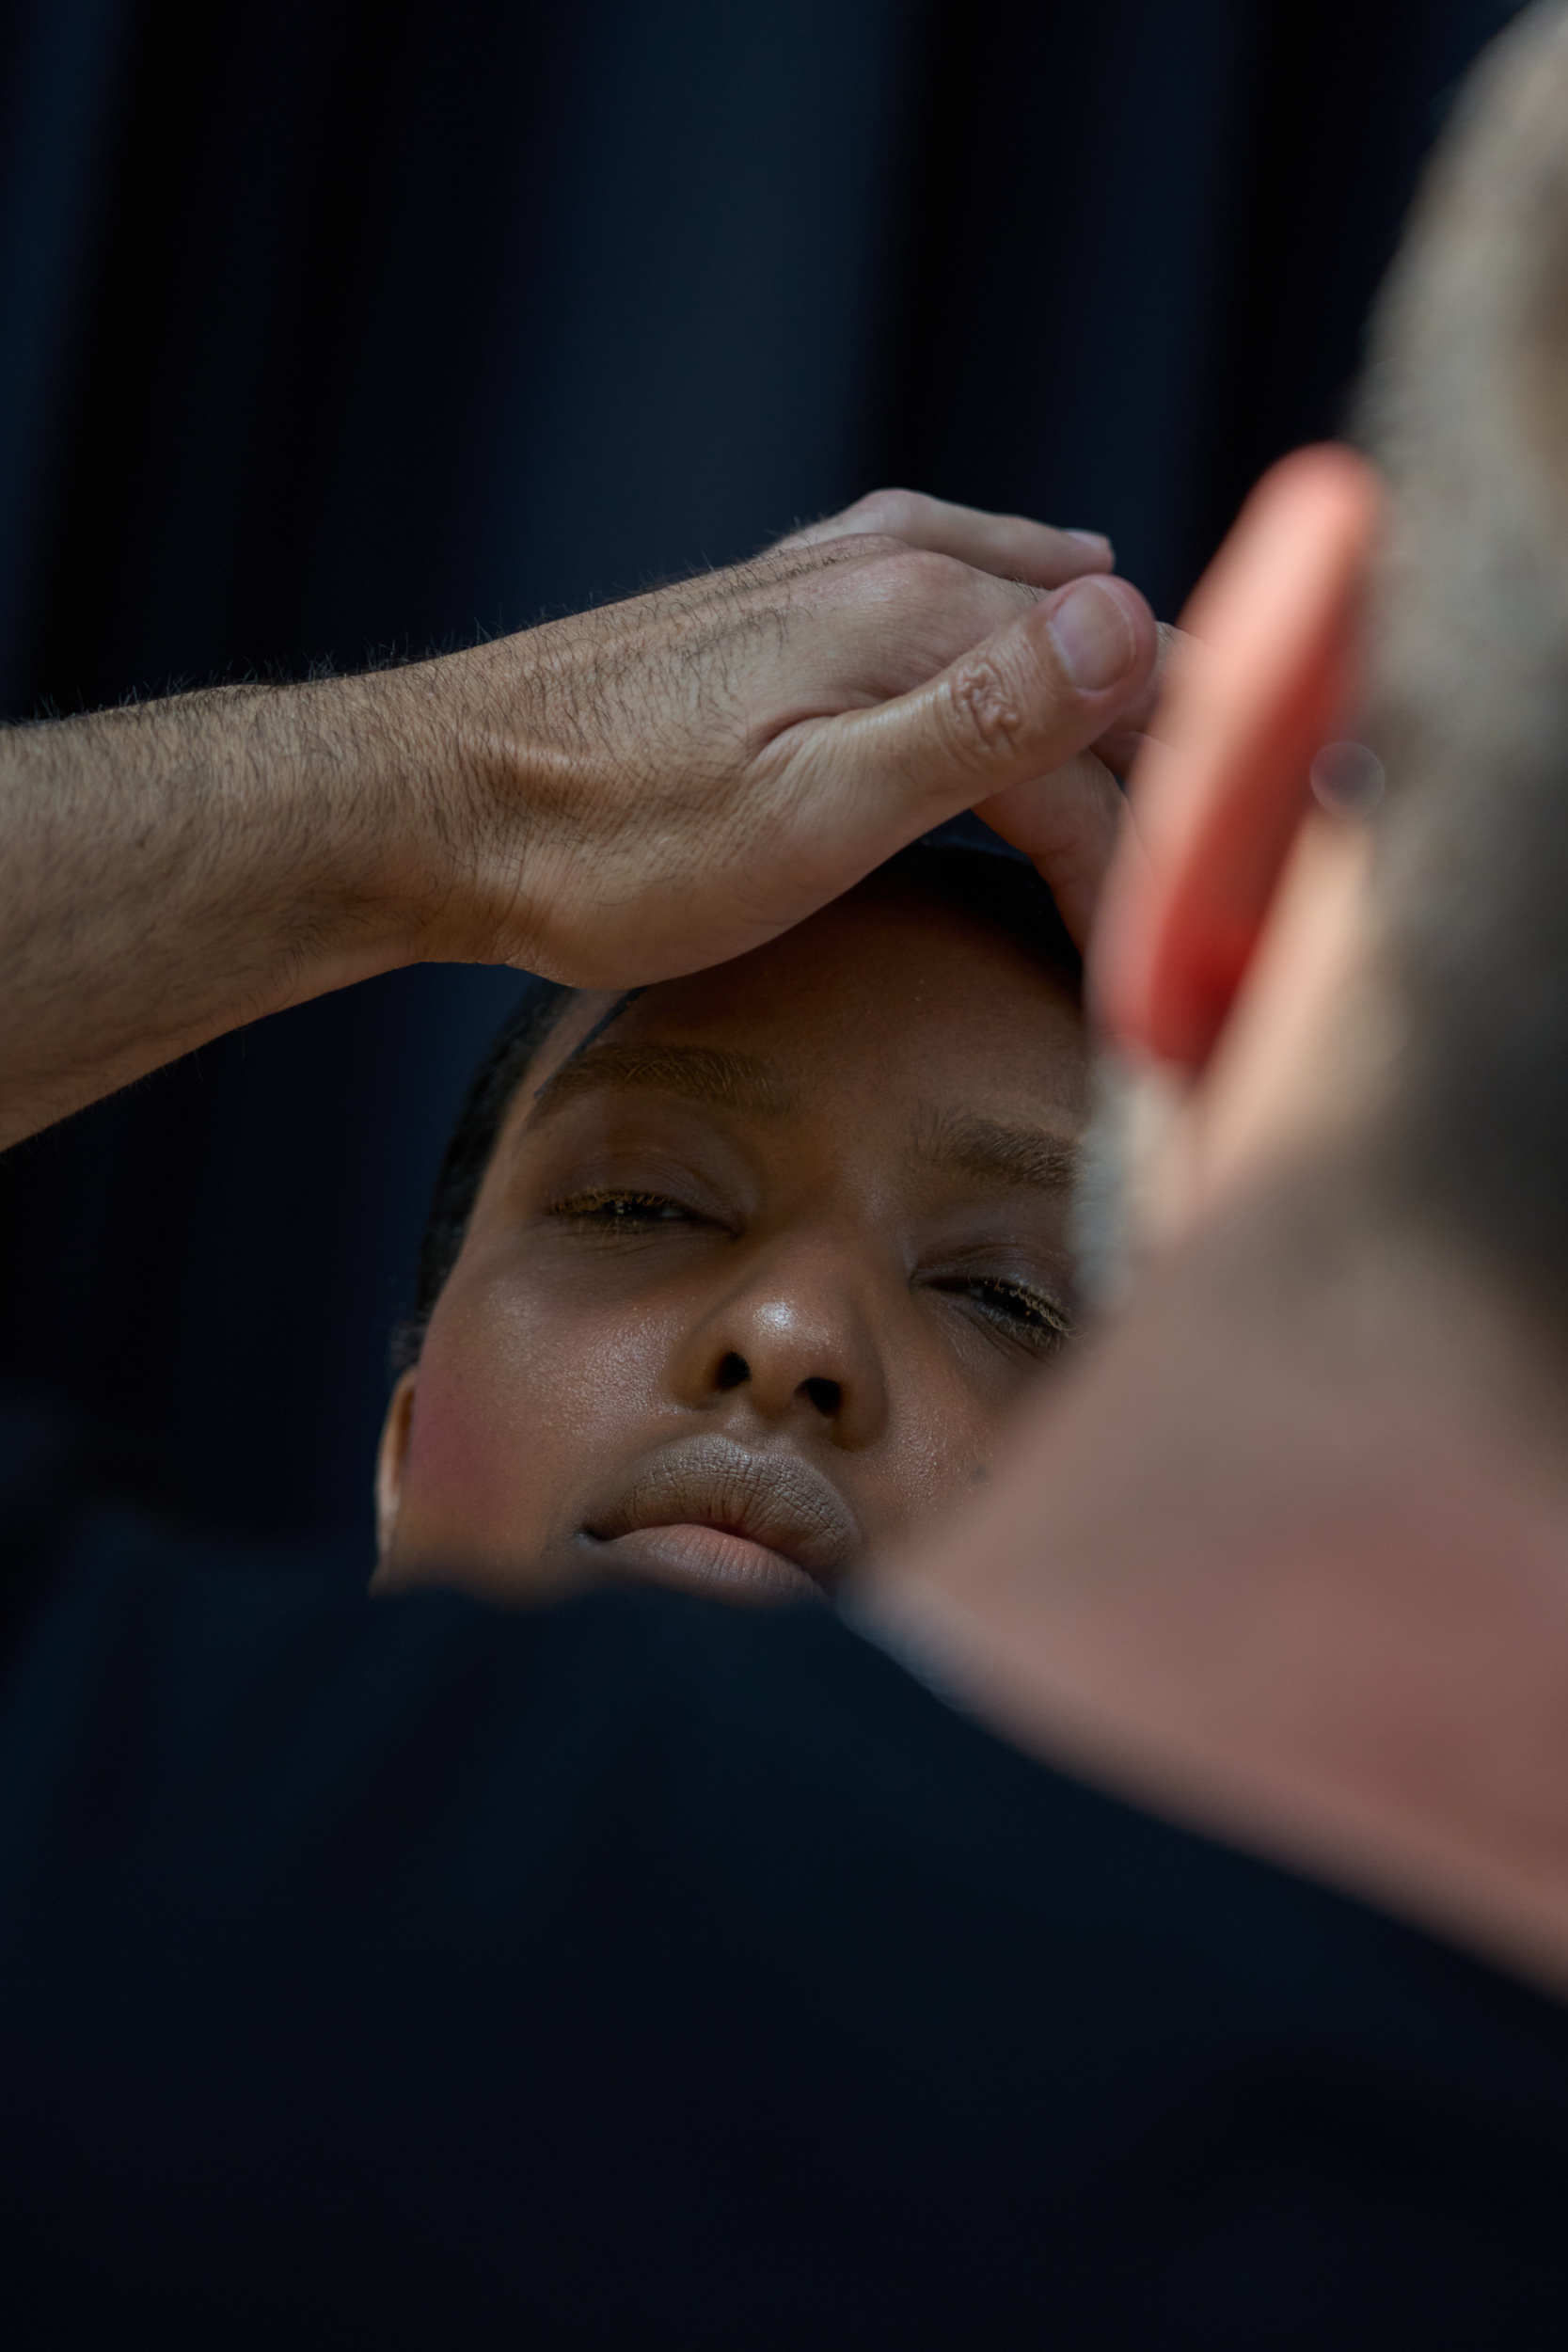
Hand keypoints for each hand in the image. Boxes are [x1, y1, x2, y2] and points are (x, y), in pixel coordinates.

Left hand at [0, 488, 1156, 1144]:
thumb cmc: (613, 846)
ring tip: (1179, 764)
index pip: (1110, 738)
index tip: (1156, 974)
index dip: (1152, 858)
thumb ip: (979, 726)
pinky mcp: (776, 596)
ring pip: (1032, 608)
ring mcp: (828, 570)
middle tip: (1188, 894)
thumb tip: (1132, 625)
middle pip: (1088, 665)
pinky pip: (949, 562)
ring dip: (1109, 688)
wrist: (433, 804)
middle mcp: (890, 570)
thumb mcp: (811, 819)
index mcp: (918, 623)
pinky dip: (1025, 597)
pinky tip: (1047, 586)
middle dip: (1158, 774)